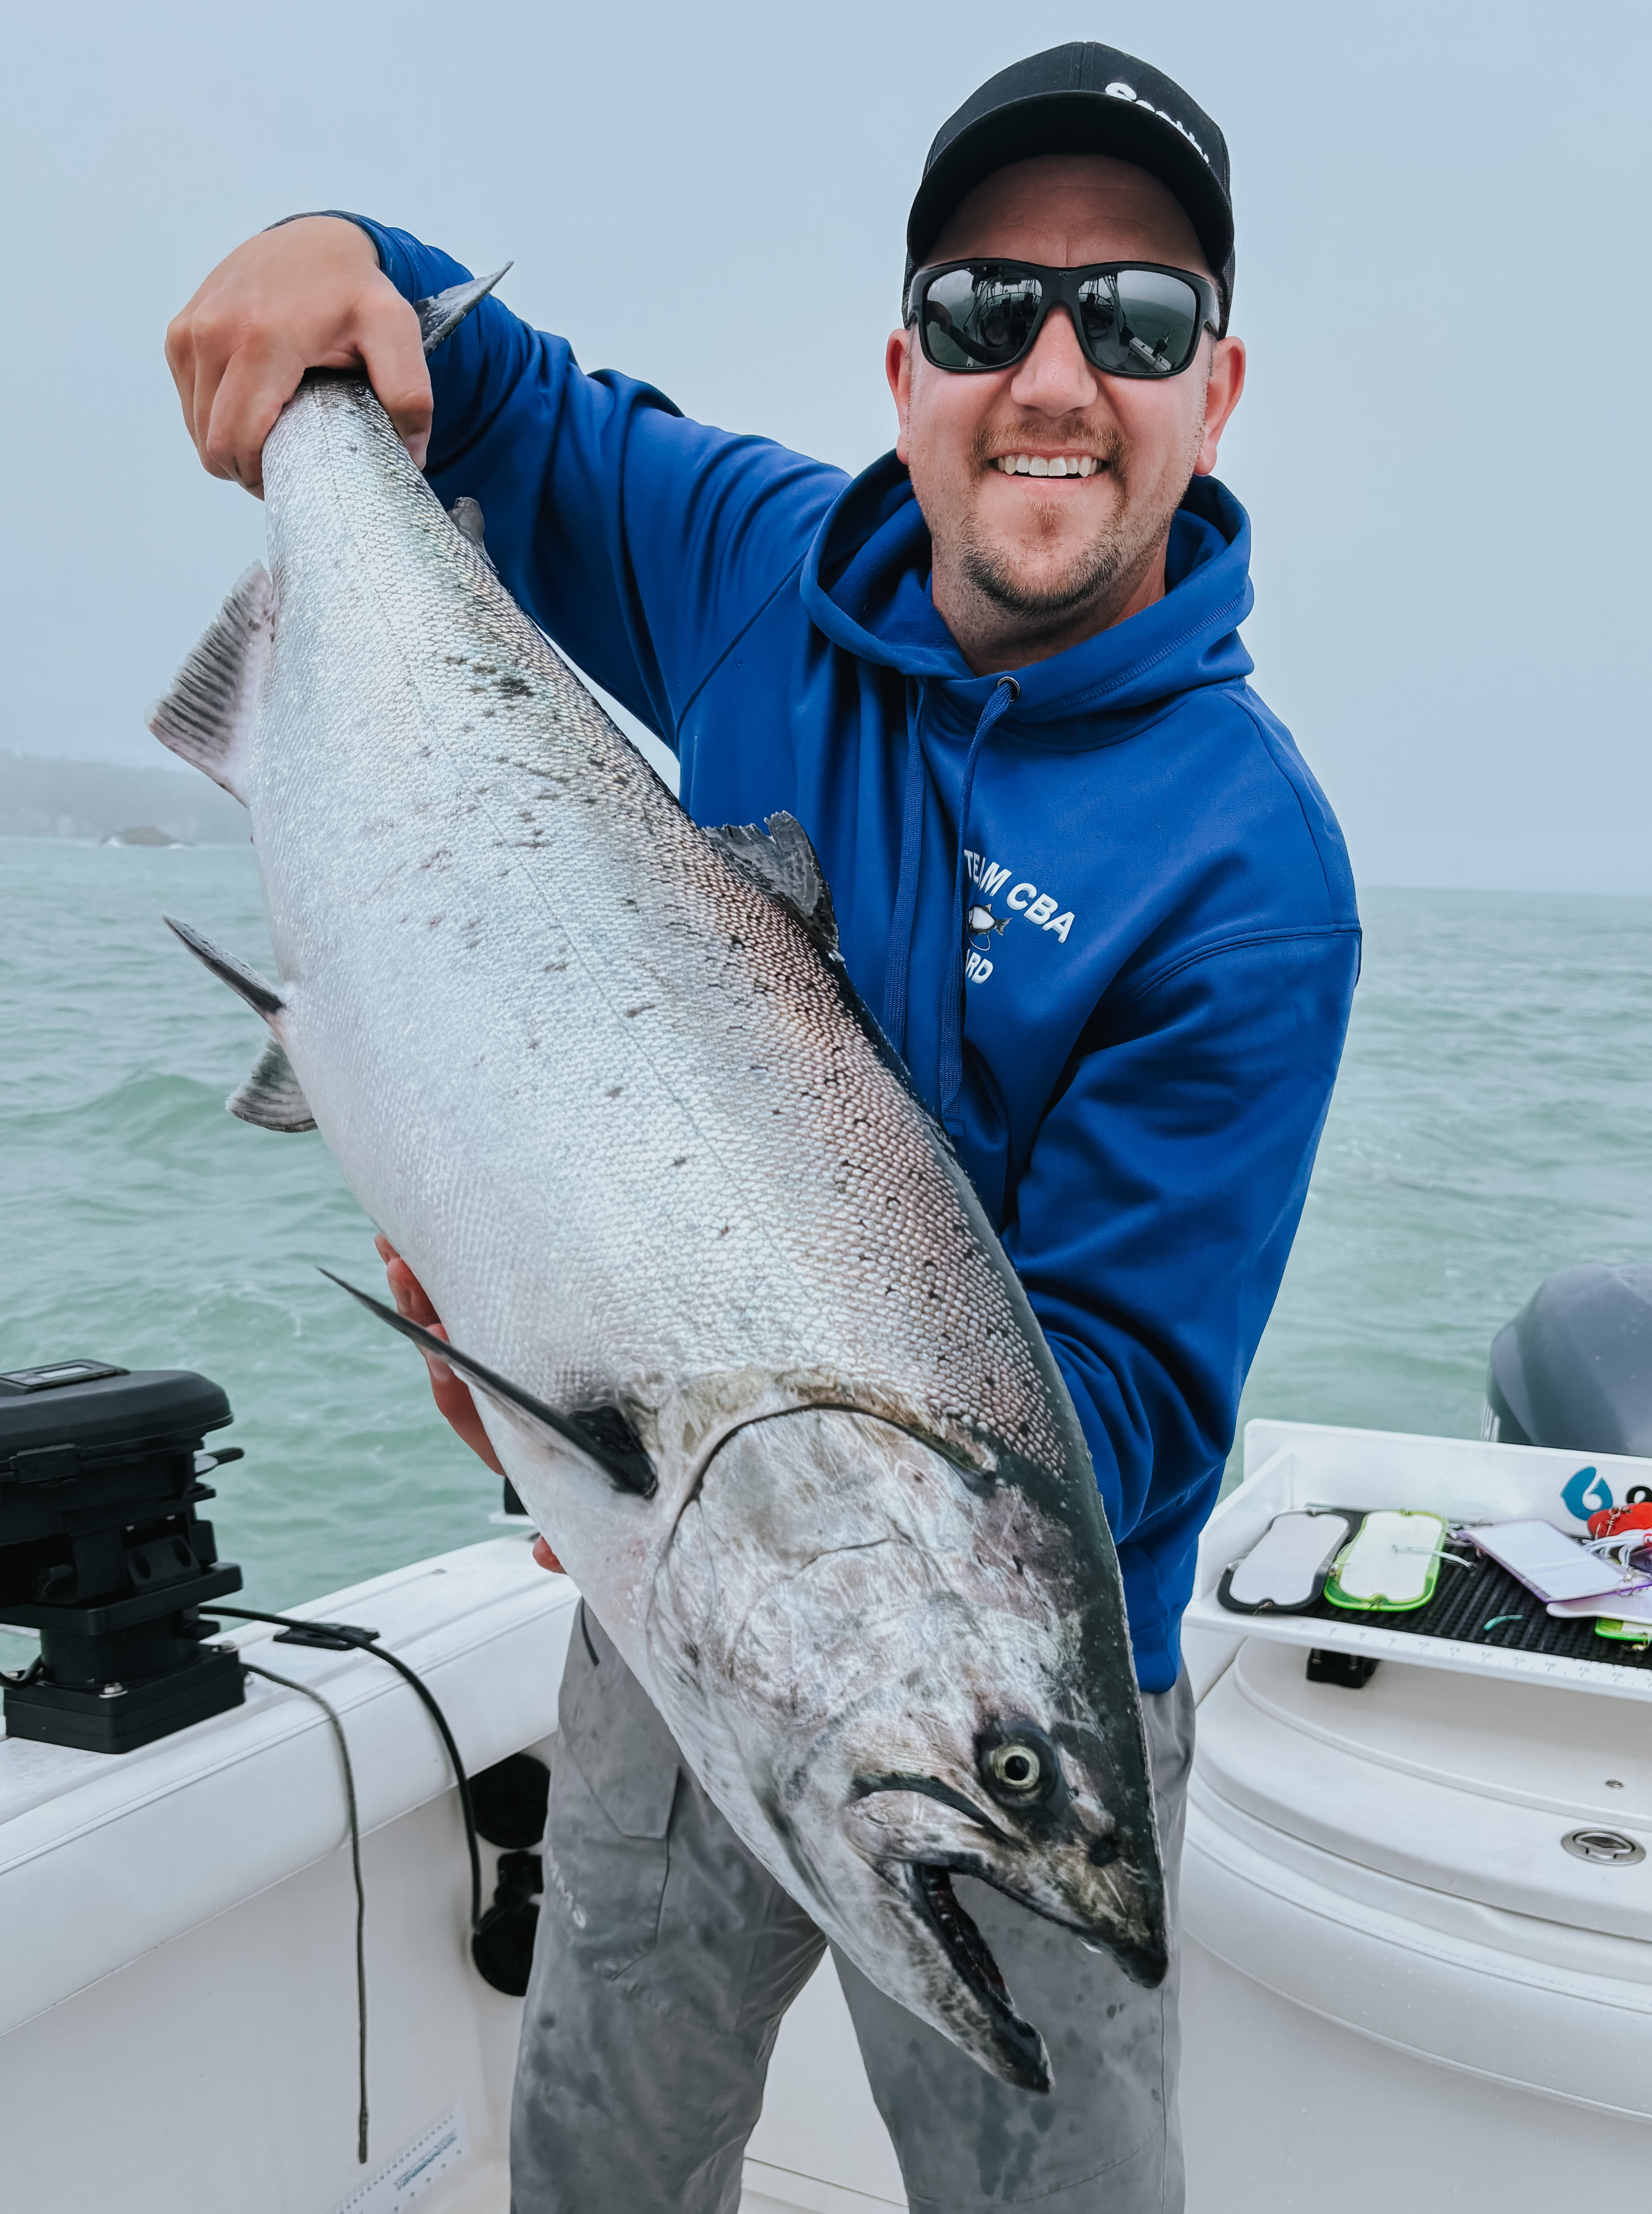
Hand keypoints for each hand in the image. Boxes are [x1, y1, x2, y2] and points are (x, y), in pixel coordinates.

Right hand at [166, 217, 431, 495]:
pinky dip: (216, 417)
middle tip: (285, 465)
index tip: (289, 480)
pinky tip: (252, 406)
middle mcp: (215, 332)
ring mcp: (191, 331)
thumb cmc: (353, 290)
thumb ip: (409, 394)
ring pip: (196, 426)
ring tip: (272, 433)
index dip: (259, 476)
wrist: (315, 241)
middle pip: (212, 441)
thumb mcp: (395, 331)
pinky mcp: (180, 332)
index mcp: (262, 339)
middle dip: (244, 468)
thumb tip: (411, 456)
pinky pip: (189, 400)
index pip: (237, 439)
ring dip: (229, 444)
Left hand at [372, 1235, 565, 1574]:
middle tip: (398, 1266)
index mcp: (493, 1430)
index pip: (459, 1400)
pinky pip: (460, 1309)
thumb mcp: (569, 1514)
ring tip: (392, 1243)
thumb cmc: (579, 1482)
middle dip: (416, 1308)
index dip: (445, 1374)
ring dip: (417, 1285)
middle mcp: (481, 1396)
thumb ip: (558, 1542)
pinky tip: (414, 1248)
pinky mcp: (495, 1340)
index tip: (438, 1347)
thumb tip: (543, 1557)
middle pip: (439, 1349)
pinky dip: (438, 1281)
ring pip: (443, 1322)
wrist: (589, 1476)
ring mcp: (483, 1365)